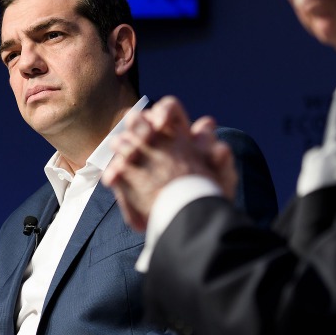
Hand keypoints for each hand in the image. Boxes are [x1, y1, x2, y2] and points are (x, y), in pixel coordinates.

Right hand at [103, 96, 236, 230]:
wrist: (193, 224)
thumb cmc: (211, 197)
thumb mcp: (222, 179)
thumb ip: (220, 159)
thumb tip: (216, 139)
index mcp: (181, 135)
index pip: (168, 110)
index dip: (162, 112)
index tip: (162, 123)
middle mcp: (157, 142)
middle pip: (140, 121)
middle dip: (138, 123)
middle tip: (144, 136)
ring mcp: (139, 159)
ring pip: (123, 142)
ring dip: (123, 144)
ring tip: (129, 156)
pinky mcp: (128, 180)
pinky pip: (115, 171)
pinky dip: (113, 172)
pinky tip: (115, 178)